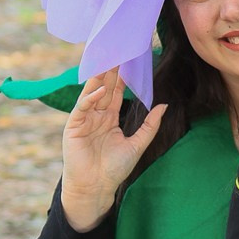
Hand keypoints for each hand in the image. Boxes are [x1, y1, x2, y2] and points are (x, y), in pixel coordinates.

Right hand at [60, 71, 165, 231]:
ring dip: (99, 78)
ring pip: (92, 93)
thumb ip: (150, 125)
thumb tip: (164, 105)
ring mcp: (84, 119)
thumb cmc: (114, 169)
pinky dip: (91, 97)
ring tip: (107, 61)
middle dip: (110, 72)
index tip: (130, 62)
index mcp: (109, 118)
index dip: (122, 78)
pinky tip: (101, 89)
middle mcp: (96, 116)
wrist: (96, 187)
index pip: (116, 92)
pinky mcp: (74, 126)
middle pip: (104, 88)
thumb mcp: (137, 144)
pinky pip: (83, 107)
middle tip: (117, 51)